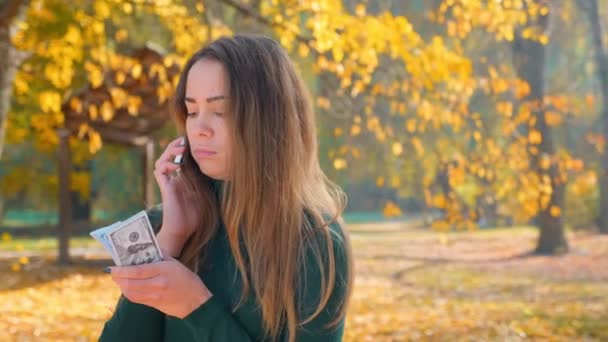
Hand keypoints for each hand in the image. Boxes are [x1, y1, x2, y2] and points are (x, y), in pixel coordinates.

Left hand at [107, 258, 212, 318]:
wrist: (196, 303)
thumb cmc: (187, 280)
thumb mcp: (176, 264)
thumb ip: (161, 255)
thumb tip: (146, 248)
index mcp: (164, 271)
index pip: (137, 271)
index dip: (122, 270)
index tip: (113, 266)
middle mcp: (157, 284)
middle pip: (130, 283)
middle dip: (118, 278)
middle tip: (113, 272)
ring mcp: (154, 296)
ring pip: (130, 292)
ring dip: (121, 285)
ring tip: (119, 278)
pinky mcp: (153, 304)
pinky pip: (135, 299)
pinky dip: (128, 292)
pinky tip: (128, 287)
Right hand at [153, 136, 197, 255]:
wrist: (182, 230)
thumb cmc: (194, 216)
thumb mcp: (205, 195)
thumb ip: (208, 183)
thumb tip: (220, 171)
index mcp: (183, 178)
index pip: (181, 158)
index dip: (184, 148)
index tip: (194, 142)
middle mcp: (174, 178)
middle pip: (169, 155)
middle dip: (175, 145)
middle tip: (185, 140)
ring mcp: (168, 182)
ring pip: (162, 160)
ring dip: (170, 151)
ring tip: (181, 148)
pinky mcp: (164, 187)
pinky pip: (159, 170)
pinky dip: (166, 164)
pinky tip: (176, 165)